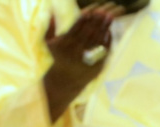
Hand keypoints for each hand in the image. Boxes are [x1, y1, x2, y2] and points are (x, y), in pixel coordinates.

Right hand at [43, 3, 121, 120]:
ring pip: (98, 40)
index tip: (92, 9)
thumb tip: (51, 10)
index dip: (85, 17)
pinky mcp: (96, 66)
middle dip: (98, 20)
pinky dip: (107, 41)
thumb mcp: (49, 44)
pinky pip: (103, 52)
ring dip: (105, 28)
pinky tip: (110, 32)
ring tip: (111, 17)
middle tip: (106, 10)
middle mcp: (76, 51)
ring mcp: (87, 59)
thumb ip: (49, 27)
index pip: (77, 27)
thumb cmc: (56, 60)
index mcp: (65, 44)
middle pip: (89, 32)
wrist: (63, 83)